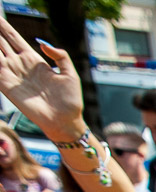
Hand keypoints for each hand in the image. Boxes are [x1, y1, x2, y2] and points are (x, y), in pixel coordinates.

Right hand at [0, 26, 86, 141]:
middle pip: (1, 42)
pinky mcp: (6, 85)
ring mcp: (12, 74)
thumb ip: (60, 55)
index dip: (5, 28)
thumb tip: (42, 43)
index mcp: (34, 61)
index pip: (14, 39)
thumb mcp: (70, 74)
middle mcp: (19, 65)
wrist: (65, 121)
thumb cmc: (70, 101)